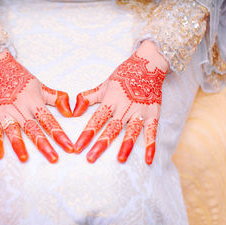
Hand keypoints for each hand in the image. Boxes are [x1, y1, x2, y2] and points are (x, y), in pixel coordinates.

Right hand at [0, 50, 73, 162]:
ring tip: (25, 159)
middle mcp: (20, 108)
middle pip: (33, 129)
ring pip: (14, 131)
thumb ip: (56, 98)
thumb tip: (71, 112)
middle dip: (44, 145)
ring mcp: (5, 113)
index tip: (70, 148)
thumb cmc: (20, 77)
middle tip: (54, 159)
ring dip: (19, 145)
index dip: (60, 136)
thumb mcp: (40, 86)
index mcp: (34, 102)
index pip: (50, 121)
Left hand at [73, 40, 167, 163]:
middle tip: (91, 159)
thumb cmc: (124, 75)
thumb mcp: (103, 84)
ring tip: (120, 160)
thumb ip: (87, 98)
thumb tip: (72, 112)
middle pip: (112, 128)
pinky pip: (152, 132)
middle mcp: (125, 107)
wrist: (149, 63)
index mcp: (111, 100)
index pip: (96, 120)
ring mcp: (140, 111)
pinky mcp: (153, 114)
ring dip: (126, 146)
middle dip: (101, 144)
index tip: (77, 147)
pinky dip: (151, 146)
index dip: (86, 134)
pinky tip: (148, 160)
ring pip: (132, 131)